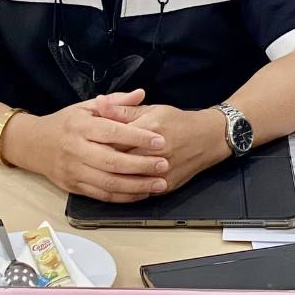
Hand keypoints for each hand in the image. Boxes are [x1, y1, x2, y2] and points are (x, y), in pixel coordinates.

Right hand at [2, 89, 170, 202]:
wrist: (33, 145)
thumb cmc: (65, 123)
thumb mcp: (86, 107)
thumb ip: (115, 102)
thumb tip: (140, 94)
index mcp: (80, 127)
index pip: (112, 132)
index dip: (137, 138)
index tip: (159, 140)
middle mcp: (76, 150)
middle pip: (112, 161)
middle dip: (141, 165)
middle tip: (164, 164)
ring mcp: (74, 171)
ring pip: (108, 183)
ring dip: (136, 186)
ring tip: (159, 184)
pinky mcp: (73, 187)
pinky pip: (101, 195)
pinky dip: (123, 197)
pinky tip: (141, 193)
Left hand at [92, 102, 230, 194]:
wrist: (208, 138)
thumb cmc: (177, 121)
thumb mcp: (151, 109)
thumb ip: (123, 109)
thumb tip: (100, 103)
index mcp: (150, 128)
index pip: (115, 137)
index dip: (98, 140)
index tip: (86, 141)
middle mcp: (157, 150)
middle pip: (120, 160)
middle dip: (101, 161)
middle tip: (87, 160)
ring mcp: (163, 170)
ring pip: (129, 179)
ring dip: (111, 178)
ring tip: (97, 174)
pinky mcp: (167, 185)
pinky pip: (142, 191)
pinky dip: (127, 191)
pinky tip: (114, 186)